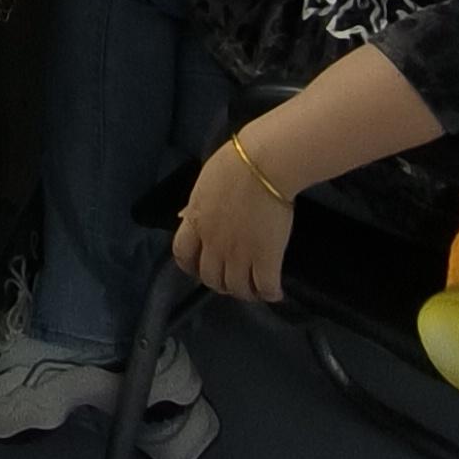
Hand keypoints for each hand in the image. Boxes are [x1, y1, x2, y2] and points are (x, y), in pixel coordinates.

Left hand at [173, 133, 294, 301]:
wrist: (263, 164)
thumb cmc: (233, 165)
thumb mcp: (203, 185)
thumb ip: (196, 206)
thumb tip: (187, 216)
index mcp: (196, 222)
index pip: (183, 255)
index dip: (190, 267)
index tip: (198, 269)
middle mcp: (213, 244)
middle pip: (210, 278)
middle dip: (220, 284)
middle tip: (232, 280)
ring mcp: (239, 253)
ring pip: (237, 288)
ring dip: (245, 292)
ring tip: (254, 289)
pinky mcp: (266, 257)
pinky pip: (265, 286)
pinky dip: (270, 294)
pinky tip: (275, 292)